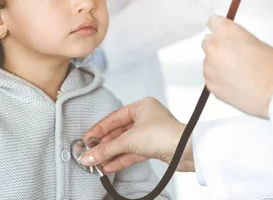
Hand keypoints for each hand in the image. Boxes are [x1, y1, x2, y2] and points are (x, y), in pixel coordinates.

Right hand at [80, 97, 194, 173]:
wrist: (186, 150)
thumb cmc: (165, 135)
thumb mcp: (129, 140)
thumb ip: (106, 149)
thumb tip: (89, 156)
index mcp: (141, 106)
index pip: (114, 118)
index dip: (98, 130)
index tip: (86, 140)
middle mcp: (146, 117)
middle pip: (119, 132)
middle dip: (104, 145)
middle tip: (89, 154)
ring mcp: (150, 133)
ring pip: (126, 143)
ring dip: (111, 154)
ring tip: (96, 163)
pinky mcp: (154, 147)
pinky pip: (133, 152)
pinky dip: (121, 159)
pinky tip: (108, 166)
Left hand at [202, 15, 272, 118]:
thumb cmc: (272, 68)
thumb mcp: (257, 42)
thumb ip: (237, 38)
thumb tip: (230, 41)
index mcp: (226, 31)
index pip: (213, 22)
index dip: (219, 29)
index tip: (222, 34)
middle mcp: (214, 47)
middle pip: (208, 43)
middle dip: (218, 48)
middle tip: (235, 57)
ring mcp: (210, 67)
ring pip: (209, 63)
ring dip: (218, 66)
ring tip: (238, 73)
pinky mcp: (210, 85)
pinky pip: (211, 79)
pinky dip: (220, 80)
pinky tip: (236, 83)